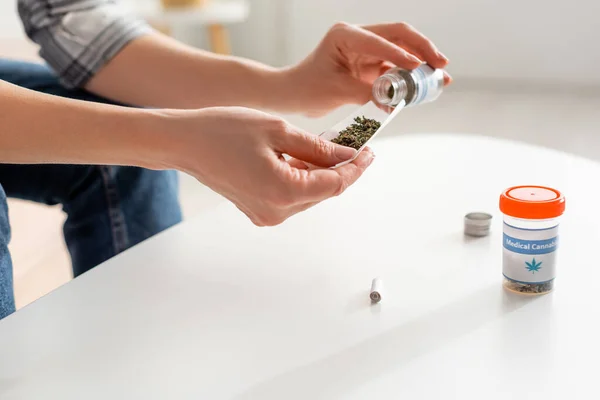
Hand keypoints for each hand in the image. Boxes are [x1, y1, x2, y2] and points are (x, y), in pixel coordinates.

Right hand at [159, 107, 374, 225]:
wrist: (184, 142)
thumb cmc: (223, 131)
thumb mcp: (278, 130)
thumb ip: (318, 147)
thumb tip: (347, 155)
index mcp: (283, 192)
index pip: (335, 184)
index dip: (356, 168)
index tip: (370, 151)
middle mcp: (276, 211)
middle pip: (324, 191)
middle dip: (340, 168)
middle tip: (351, 143)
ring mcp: (266, 215)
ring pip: (309, 194)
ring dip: (320, 172)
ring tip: (324, 145)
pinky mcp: (258, 211)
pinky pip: (291, 196)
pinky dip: (302, 178)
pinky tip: (302, 157)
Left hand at [287, 22, 451, 116]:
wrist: (294, 94)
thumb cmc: (307, 89)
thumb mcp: (338, 92)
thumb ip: (369, 93)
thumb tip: (396, 100)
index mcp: (346, 35)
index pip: (382, 40)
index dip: (403, 55)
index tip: (420, 68)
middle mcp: (358, 36)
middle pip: (399, 35)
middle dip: (423, 50)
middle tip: (441, 66)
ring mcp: (365, 49)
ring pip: (401, 49)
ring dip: (421, 63)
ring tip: (439, 79)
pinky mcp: (369, 63)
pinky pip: (395, 66)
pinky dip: (409, 77)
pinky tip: (423, 87)